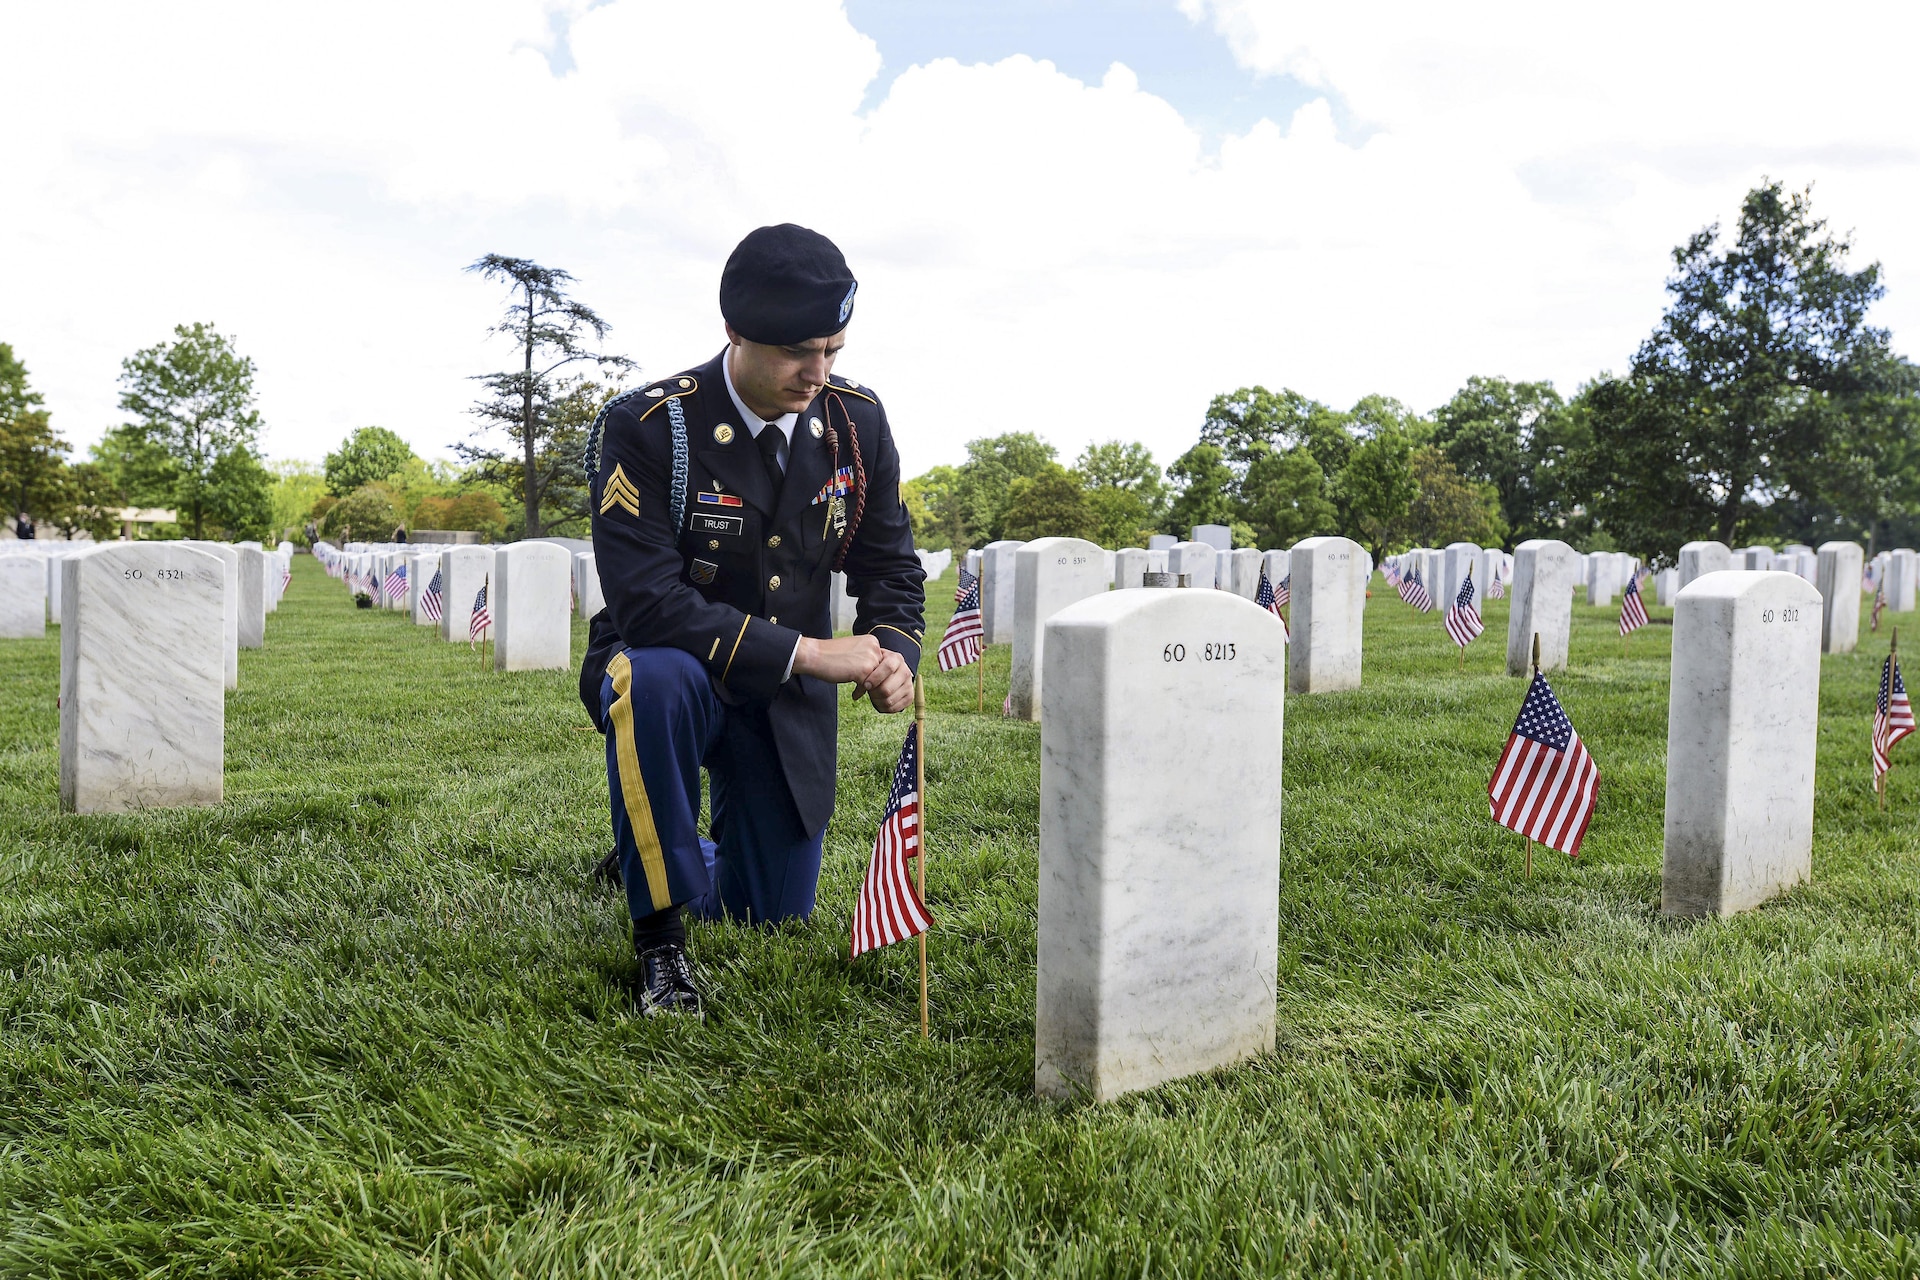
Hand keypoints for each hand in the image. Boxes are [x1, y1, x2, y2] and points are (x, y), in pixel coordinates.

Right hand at [792, 635, 913, 712]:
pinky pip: (871, 686)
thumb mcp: (854, 653)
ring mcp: (870, 658)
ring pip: (881, 680)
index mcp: (872, 642)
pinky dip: (863, 692)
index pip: (884, 662)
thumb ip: (867, 661)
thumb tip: (877, 676)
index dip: (879, 675)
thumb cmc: (830, 656)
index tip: (872, 684)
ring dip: (873, 689)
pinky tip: (855, 694)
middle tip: (870, 692)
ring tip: (863, 693)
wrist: (814, 655)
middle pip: (886, 672)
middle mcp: (874, 647)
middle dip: (880, 684)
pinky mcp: (864, 670)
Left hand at [854, 649, 912, 712]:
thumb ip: (864, 673)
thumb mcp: (871, 663)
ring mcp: (909, 685)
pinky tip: (879, 702)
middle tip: (869, 692)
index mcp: (896, 659)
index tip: (865, 685)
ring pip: (889, 700)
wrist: (890, 671)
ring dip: (877, 702)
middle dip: (874, 694)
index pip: (888, 667)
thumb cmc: (876, 666)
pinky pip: (895, 708)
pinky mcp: (910, 697)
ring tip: (873, 697)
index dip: (875, 678)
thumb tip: (855, 695)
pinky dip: (884, 708)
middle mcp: (905, 671)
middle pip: (887, 689)